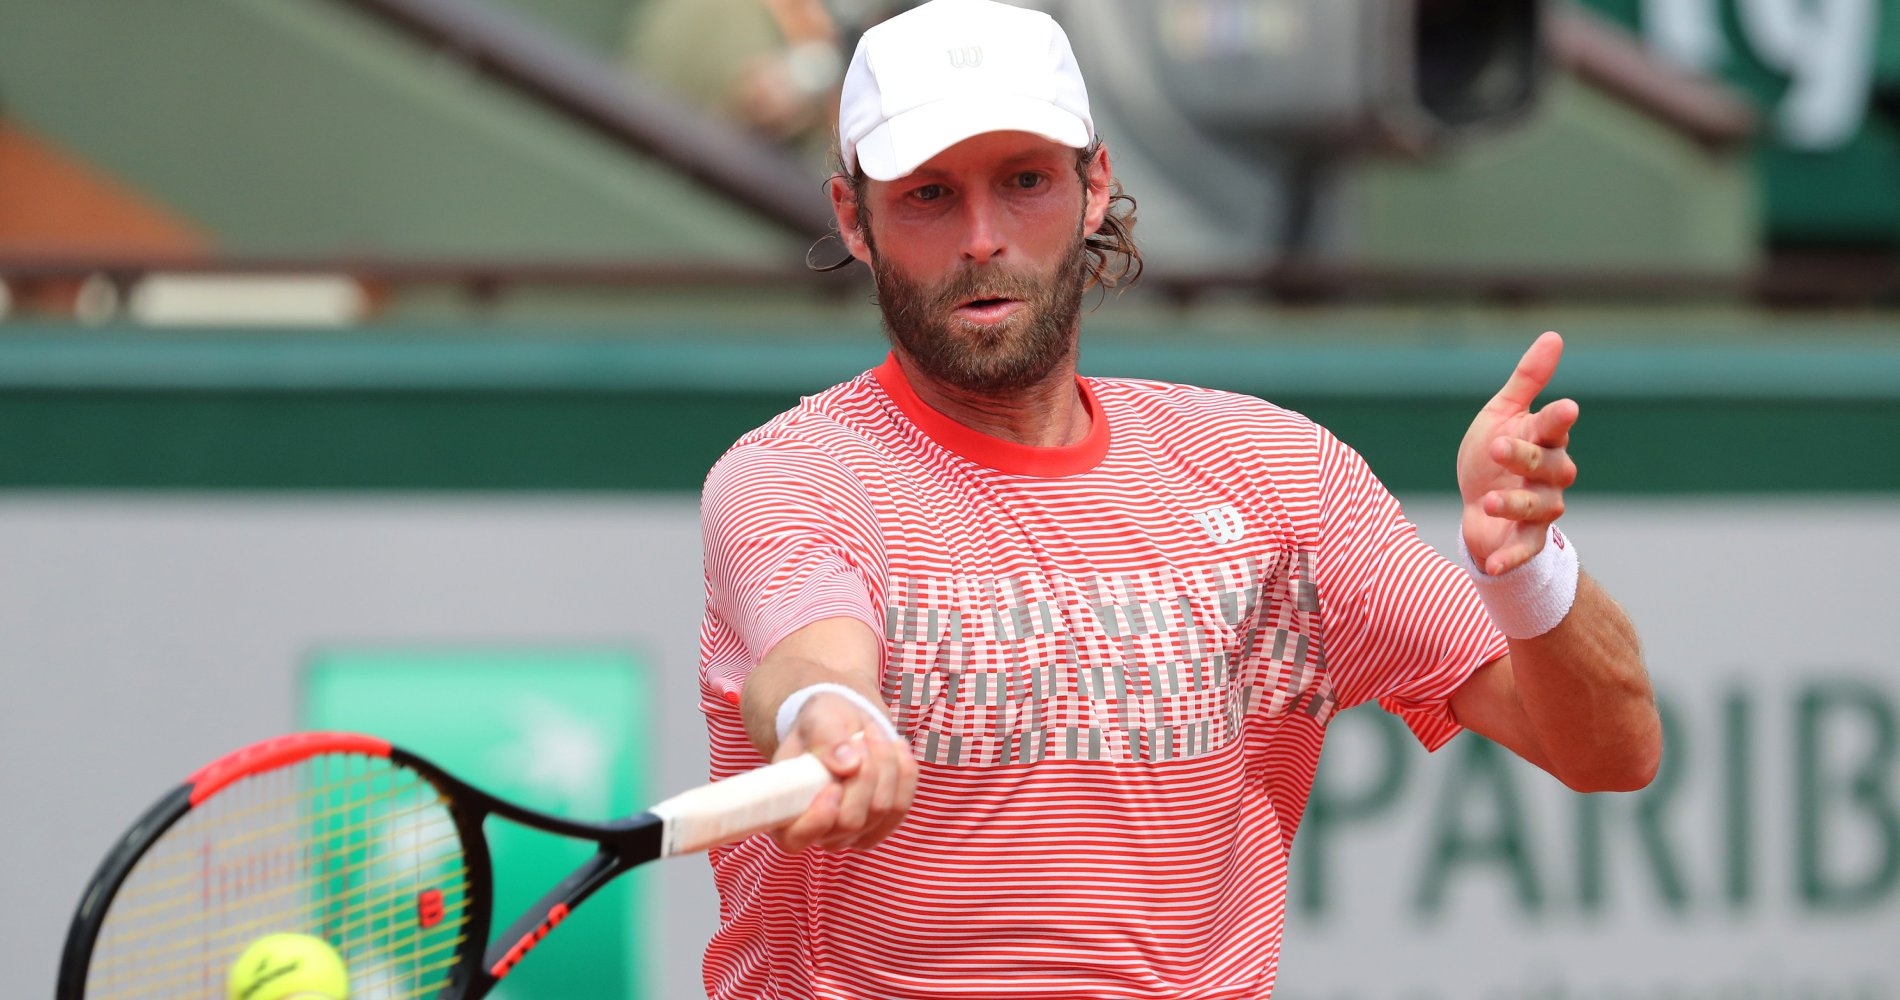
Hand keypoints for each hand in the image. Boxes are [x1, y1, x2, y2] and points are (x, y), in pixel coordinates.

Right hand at [770, 690, 916, 852]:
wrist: (844, 725)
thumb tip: (848, 765)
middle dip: (864, 774)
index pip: (794, 839)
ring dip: (885, 764)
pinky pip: (902, 804)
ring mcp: (853, 833)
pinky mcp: (883, 825)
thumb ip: (826, 739)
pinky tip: (896, 746)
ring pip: (883, 810)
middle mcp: (819, 832)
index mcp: (786, 812)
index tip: (832, 787)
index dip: (816, 820)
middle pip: (851, 821)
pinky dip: (904, 771)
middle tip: (859, 737)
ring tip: (872, 733)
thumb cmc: (821, 725)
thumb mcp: (817, 719)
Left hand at [1457, 331, 1579, 574]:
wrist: (1477, 504)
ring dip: (1515, 503)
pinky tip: (1492, 565)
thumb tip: (1554, 336)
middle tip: (1497, 446)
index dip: (1558, 419)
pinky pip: (1525, 549)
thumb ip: (1527, 380)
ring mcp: (1541, 508)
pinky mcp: (1526, 538)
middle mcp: (1550, 475)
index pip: (1554, 427)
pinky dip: (1511, 558)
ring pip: (1539, 506)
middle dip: (1524, 456)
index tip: (1563, 409)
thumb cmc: (1491, 454)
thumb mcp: (1502, 414)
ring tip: (1489, 499)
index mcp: (1543, 440)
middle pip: (1547, 465)